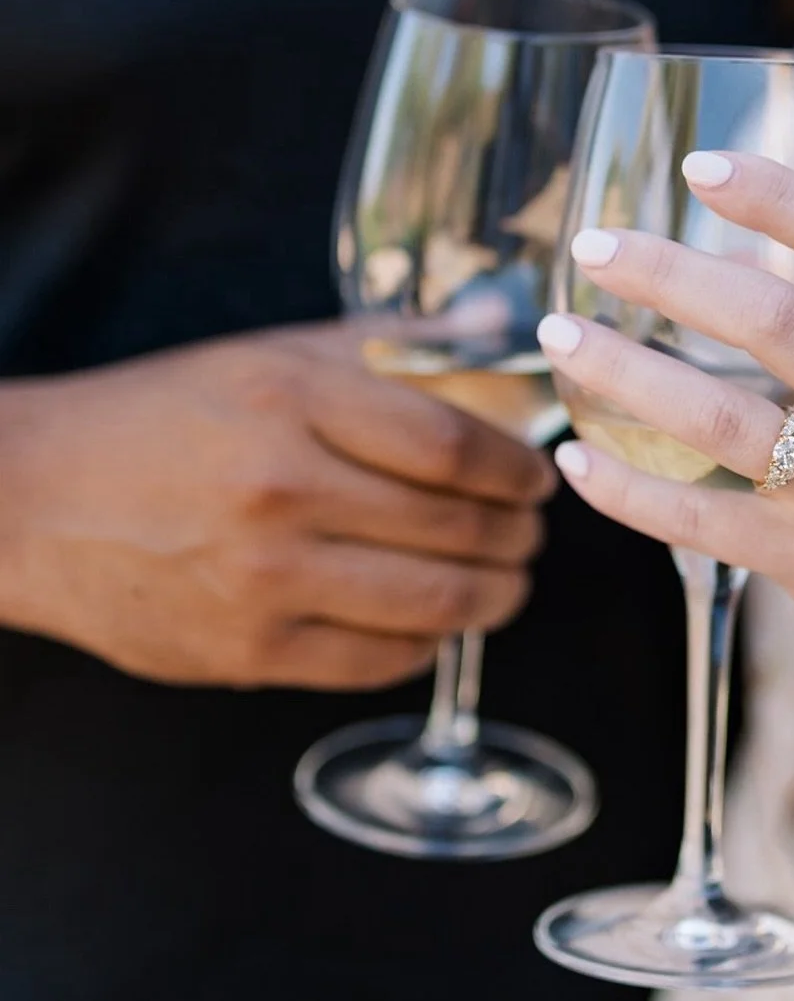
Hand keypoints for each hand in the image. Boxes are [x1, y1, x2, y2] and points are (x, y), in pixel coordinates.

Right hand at [0, 324, 554, 689]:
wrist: (30, 500)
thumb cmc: (161, 417)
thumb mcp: (267, 355)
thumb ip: (384, 346)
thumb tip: (495, 338)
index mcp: (293, 400)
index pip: (454, 444)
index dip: (517, 469)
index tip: (537, 477)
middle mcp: (282, 489)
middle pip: (458, 527)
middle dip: (519, 536)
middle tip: (530, 532)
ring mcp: (263, 580)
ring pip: (435, 603)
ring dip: (496, 597)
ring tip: (507, 583)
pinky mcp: (245, 653)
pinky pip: (379, 661)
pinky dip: (428, 645)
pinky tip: (435, 622)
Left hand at [539, 153, 793, 697]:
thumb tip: (725, 250)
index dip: (778, 194)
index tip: (698, 164)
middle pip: (773, 319)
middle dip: (667, 272)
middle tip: (594, 246)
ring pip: (721, 420)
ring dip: (625, 371)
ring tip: (561, 333)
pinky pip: (700, 518)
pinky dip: (628, 487)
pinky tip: (579, 457)